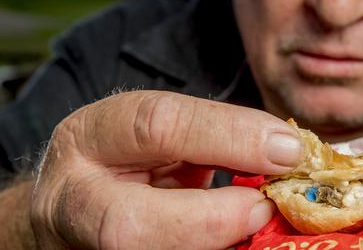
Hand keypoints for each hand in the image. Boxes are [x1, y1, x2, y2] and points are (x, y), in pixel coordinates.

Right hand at [30, 91, 302, 248]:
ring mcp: (82, 246)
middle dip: (211, 221)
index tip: (288, 150)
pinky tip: (237, 240)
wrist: (79, 201)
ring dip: (213, 244)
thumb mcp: (164, 132)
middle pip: (128, 227)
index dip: (230, 136)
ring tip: (255, 227)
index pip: (157, 126)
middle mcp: (74, 198)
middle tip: (263, 210)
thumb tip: (287, 153)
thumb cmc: (132, 158)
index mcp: (92, 137)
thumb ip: (214, 138)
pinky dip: (210, 249)